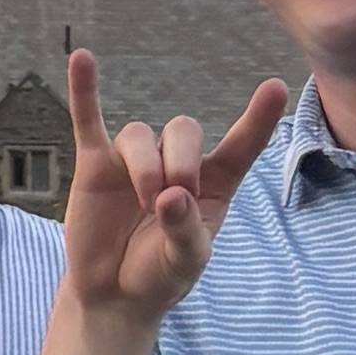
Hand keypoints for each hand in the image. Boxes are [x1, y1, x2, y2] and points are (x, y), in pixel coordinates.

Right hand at [60, 49, 285, 327]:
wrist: (113, 294)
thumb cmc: (159, 275)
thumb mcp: (185, 261)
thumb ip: (186, 229)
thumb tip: (170, 196)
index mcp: (214, 183)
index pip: (241, 144)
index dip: (258, 118)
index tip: (274, 87)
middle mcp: (176, 163)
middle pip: (183, 130)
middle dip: (180, 161)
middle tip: (169, 200)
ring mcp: (133, 162)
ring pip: (140, 135)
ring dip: (145, 165)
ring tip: (145, 203)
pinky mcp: (95, 167)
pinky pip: (89, 122)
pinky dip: (85, 92)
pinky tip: (81, 60)